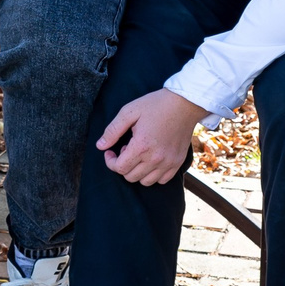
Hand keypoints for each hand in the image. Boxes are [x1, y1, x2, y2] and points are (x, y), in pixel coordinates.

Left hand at [95, 88, 210, 185]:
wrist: (184, 103)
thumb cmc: (155, 105)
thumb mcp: (129, 112)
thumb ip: (112, 130)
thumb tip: (100, 146)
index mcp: (141, 146)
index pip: (119, 168)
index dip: (110, 161)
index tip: (110, 151)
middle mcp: (155, 159)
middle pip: (131, 177)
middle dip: (122, 165)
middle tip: (126, 149)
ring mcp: (168, 162)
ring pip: (146, 182)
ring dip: (137, 172)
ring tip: (139, 154)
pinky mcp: (178, 162)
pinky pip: (162, 180)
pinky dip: (154, 175)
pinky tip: (151, 160)